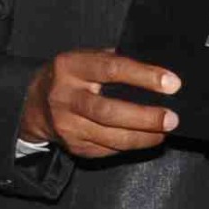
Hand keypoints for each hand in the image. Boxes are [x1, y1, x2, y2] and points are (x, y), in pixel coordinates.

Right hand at [23, 51, 179, 159]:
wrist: (36, 106)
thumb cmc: (72, 77)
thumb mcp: (86, 59)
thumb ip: (114, 61)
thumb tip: (158, 73)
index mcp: (71, 67)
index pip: (111, 69)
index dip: (144, 76)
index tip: (172, 83)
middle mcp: (65, 97)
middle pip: (109, 111)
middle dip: (145, 117)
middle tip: (172, 118)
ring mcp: (67, 125)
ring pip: (111, 136)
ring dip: (144, 136)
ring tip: (165, 130)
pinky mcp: (74, 146)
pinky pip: (109, 149)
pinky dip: (132, 145)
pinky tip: (147, 138)